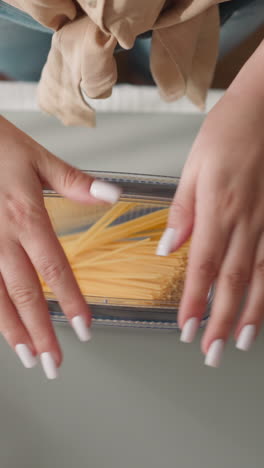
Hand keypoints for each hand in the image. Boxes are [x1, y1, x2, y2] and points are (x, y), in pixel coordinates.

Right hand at [0, 116, 120, 377]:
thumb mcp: (37, 158)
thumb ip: (74, 182)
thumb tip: (112, 195)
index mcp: (26, 215)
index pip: (54, 266)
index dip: (71, 299)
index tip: (84, 327)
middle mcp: (0, 237)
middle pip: (24, 293)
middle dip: (42, 331)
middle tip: (55, 362)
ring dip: (13, 331)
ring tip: (28, 357)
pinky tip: (0, 329)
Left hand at [157, 73, 263, 365]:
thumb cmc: (231, 129)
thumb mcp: (195, 165)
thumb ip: (183, 210)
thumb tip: (168, 248)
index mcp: (218, 207)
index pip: (202, 265)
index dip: (194, 300)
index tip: (186, 326)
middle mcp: (248, 220)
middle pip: (233, 281)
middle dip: (222, 320)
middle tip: (212, 350)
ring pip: (263, 278)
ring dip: (253, 314)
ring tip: (243, 342)